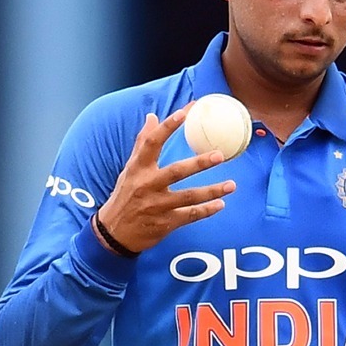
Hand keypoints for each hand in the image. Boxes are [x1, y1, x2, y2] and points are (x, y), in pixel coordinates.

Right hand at [94, 107, 235, 253]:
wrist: (114, 232)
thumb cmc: (125, 195)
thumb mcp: (130, 169)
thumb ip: (142, 143)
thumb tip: (152, 117)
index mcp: (138, 168)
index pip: (152, 143)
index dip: (168, 127)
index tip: (185, 112)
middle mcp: (148, 185)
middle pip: (176, 171)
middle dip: (199, 163)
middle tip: (220, 155)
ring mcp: (157, 206)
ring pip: (189, 196)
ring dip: (212, 191)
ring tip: (231, 185)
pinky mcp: (165, 223)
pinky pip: (190, 215)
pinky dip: (206, 211)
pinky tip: (221, 205)